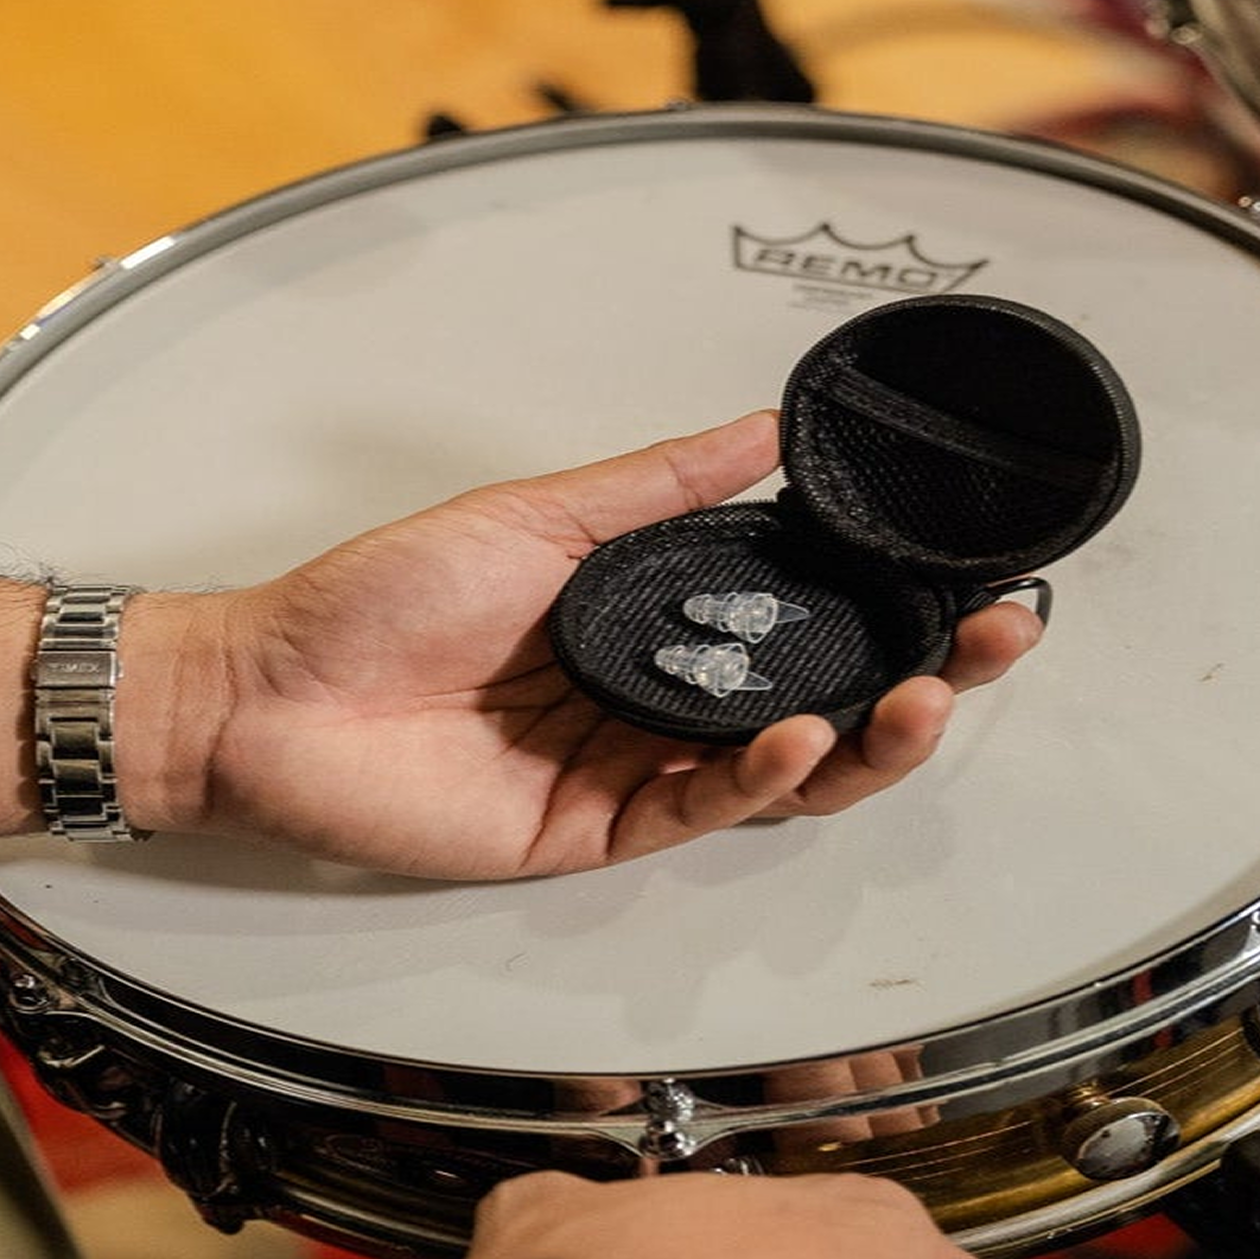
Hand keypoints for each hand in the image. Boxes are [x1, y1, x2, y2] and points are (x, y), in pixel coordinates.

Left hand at [134, 413, 1038, 880]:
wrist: (267, 688)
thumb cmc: (376, 600)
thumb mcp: (540, 516)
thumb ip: (661, 486)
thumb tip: (763, 428)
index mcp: (653, 621)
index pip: (804, 619)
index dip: (890, 602)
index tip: (966, 571)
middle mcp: (656, 699)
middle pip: (823, 702)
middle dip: (922, 675)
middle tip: (992, 637)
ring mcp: (629, 769)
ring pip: (782, 772)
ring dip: (864, 737)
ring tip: (922, 691)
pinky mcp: (588, 830)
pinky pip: (696, 810)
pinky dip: (752, 776)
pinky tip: (790, 735)